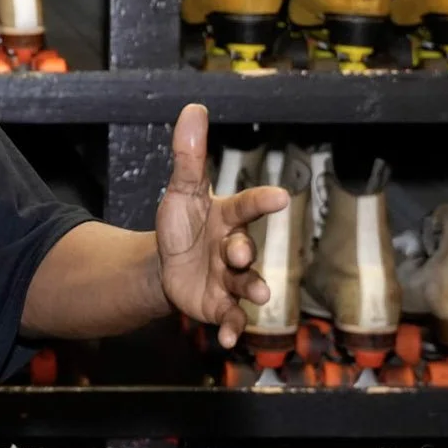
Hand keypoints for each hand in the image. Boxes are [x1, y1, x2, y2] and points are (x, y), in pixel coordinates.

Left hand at [153, 104, 285, 349]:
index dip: (262, 201)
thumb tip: (194, 108)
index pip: (246, 205)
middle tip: (239, 254)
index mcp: (227, 216)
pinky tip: (230, 340)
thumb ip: (188, 154)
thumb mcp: (180, 190)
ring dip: (255, 288)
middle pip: (245, 249)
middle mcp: (235, 248)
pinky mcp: (221, 305)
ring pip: (247, 284)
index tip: (280, 197)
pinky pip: (232, 318)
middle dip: (244, 252)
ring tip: (261, 296)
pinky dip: (233, 329)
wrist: (166, 265)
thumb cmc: (182, 224)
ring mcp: (230, 279)